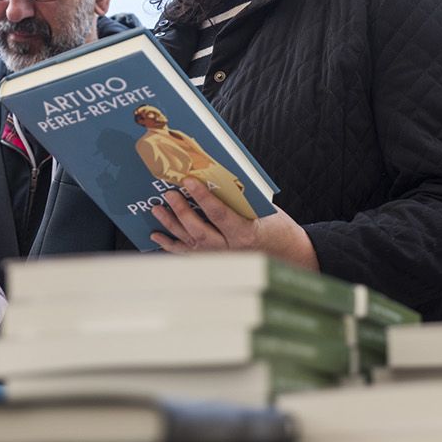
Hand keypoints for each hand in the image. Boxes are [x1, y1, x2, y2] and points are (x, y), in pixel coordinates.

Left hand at [149, 178, 318, 270]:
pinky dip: (169, 245)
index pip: (220, 214)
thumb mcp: (263, 210)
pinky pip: (187, 254)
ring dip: (171, 225)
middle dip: (181, 211)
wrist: (285, 254)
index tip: (189, 181)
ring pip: (190, 242)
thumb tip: (216, 179)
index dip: (202, 197)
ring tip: (158, 209)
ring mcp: (219, 258)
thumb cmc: (275, 228)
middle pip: (199, 231)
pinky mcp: (212, 262)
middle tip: (169, 194)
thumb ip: (241, 200)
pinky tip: (157, 235)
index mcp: (245, 234)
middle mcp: (230, 250)